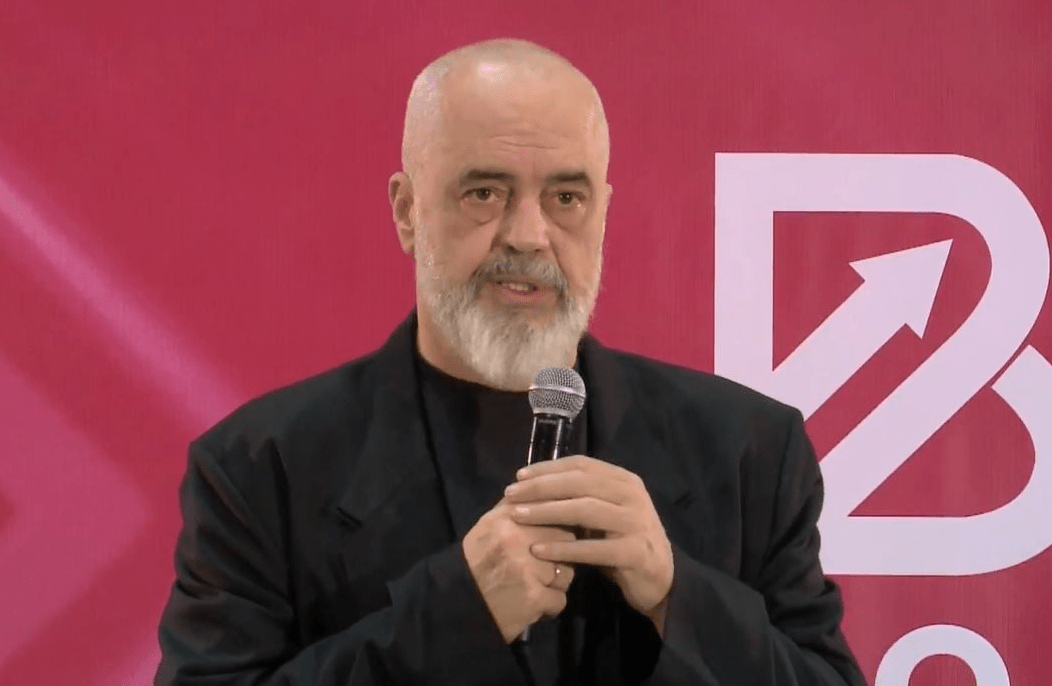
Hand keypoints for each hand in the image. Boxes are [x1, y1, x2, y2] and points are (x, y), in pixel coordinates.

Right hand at [462, 500, 576, 642]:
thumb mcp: (490, 525)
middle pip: (566, 539)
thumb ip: (515, 507)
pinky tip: (533, 603)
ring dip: (556, 582)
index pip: (552, 510)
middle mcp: (518, 538)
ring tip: (535, 586)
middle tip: (543, 565)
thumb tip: (544, 490)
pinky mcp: (534, 597)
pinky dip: (550, 605)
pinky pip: (560, 598)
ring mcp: (528, 568)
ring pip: (567, 571)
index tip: (556, 535)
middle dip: (560, 554)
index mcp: (508, 517)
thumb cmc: (477, 561)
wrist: (458, 602)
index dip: (560, 524)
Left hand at [503, 455, 673, 634]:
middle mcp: (632, 495)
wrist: (661, 577)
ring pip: (585, 510)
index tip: (519, 476)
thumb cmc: (623, 540)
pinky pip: (593, 548)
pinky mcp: (634, 552)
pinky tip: (538, 549)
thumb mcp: (605, 512)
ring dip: (547, 512)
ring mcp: (636, 522)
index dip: (548, 468)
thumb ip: (580, 496)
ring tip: (518, 517)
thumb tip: (533, 484)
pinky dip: (563, 548)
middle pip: (580, 483)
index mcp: (624, 480)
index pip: (581, 465)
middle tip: (511, 495)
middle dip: (541, 487)